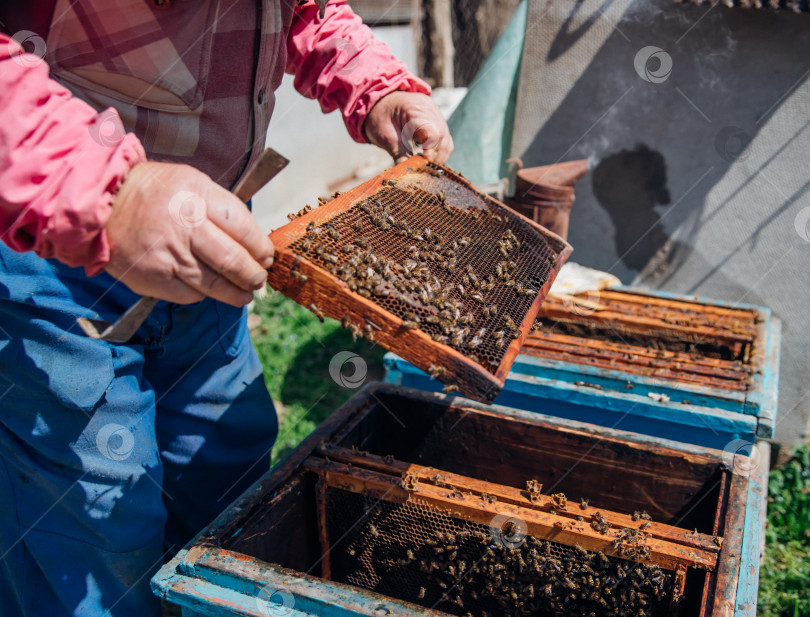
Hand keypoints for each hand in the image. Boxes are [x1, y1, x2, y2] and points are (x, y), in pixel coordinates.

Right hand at [104, 162, 273, 306]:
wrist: (102, 205)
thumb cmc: (154, 193)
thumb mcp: (191, 182)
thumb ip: (221, 207)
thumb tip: (253, 240)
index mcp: (197, 197)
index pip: (242, 227)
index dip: (260, 247)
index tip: (266, 256)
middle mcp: (184, 226)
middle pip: (232, 260)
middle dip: (253, 275)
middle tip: (259, 279)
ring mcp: (169, 254)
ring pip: (215, 283)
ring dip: (236, 293)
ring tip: (245, 294)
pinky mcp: (155, 277)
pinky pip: (190, 294)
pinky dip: (204, 294)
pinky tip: (208, 289)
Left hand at [364, 91, 453, 164]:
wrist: (379, 103)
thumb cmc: (379, 118)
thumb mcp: (385, 136)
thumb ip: (399, 154)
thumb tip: (407, 175)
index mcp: (415, 108)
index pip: (433, 132)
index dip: (431, 152)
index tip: (423, 165)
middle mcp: (430, 109)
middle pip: (442, 137)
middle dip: (435, 157)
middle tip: (423, 170)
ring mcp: (435, 114)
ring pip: (446, 140)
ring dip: (438, 156)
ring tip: (426, 167)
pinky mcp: (437, 121)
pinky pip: (444, 139)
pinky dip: (438, 152)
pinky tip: (428, 160)